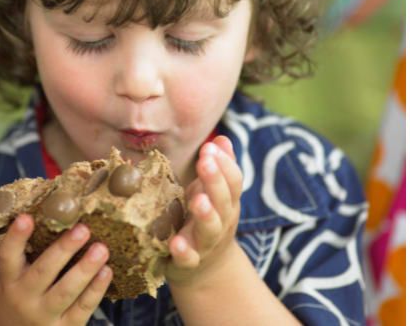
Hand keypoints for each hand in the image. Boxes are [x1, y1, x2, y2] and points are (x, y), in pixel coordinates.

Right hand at [0, 215, 111, 325]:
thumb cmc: (15, 301)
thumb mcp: (8, 280)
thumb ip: (22, 254)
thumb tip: (46, 208)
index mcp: (9, 281)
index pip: (8, 257)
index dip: (16, 238)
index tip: (26, 217)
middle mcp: (24, 297)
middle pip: (44, 272)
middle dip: (63, 250)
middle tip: (83, 229)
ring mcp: (45, 314)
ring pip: (66, 291)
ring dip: (85, 269)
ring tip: (102, 249)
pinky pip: (83, 308)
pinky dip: (96, 290)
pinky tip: (107, 271)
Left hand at [164, 135, 242, 291]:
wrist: (207, 271)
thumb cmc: (206, 220)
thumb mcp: (214, 193)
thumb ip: (220, 168)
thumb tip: (222, 139)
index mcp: (228, 202)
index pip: (233, 180)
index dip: (224, 163)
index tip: (209, 147)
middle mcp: (222, 221)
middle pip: (224, 200)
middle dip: (215, 180)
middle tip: (205, 161)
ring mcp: (207, 243)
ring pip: (210, 228)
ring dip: (206, 214)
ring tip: (198, 200)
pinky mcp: (190, 262)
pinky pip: (189, 259)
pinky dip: (185, 252)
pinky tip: (176, 243)